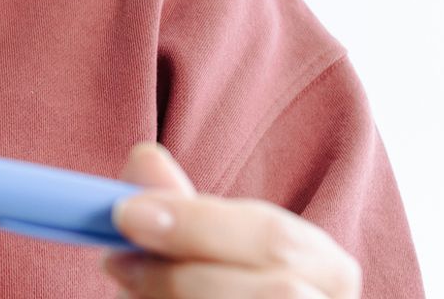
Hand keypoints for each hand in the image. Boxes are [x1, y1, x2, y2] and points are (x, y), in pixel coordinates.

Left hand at [98, 142, 360, 298]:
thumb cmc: (221, 285)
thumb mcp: (206, 248)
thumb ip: (183, 209)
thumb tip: (145, 158)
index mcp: (327, 269)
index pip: (274, 238)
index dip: (199, 224)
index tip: (126, 213)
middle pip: (277, 291)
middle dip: (184, 275)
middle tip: (116, 261)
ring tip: (130, 286)